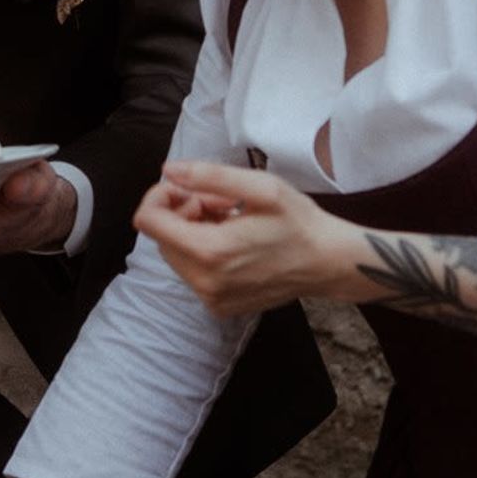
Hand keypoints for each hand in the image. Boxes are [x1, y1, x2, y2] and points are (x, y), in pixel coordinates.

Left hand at [134, 159, 363, 315]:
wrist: (328, 263)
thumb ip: (208, 177)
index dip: (160, 196)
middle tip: (221, 203)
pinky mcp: (220, 307)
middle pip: (162, 238)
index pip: (148, 221)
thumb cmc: (299, 222)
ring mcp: (212, 299)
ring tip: (231, 221)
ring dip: (194, 232)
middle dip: (182, 213)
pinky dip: (205, 253)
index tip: (188, 188)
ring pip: (177, 255)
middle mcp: (204, 283)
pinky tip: (236, 242)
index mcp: (210, 252)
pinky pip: (193, 273)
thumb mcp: (259, 187)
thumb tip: (169, 171)